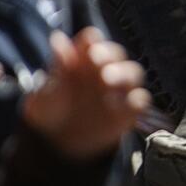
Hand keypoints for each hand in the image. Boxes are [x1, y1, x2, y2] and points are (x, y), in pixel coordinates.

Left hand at [23, 30, 149, 160]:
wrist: (57, 145)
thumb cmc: (51, 111)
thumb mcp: (47, 91)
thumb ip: (57, 68)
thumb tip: (58, 40)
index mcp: (82, 60)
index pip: (91, 42)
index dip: (91, 41)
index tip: (87, 47)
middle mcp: (103, 71)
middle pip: (116, 53)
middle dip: (110, 54)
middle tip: (97, 59)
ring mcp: (117, 90)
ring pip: (132, 73)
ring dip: (124, 73)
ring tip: (108, 79)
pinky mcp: (128, 110)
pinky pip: (139, 101)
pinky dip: (135, 100)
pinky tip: (121, 104)